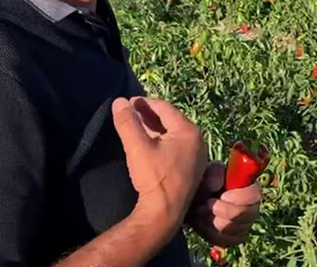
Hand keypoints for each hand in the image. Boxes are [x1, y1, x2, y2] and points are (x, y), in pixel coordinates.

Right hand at [112, 96, 206, 239]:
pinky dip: (160, 141)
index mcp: (189, 132)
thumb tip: (119, 101)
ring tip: (135, 124)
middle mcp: (197, 141)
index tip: (128, 102)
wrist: (164, 214)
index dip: (145, 103)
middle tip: (130, 111)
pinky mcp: (191, 169)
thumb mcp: (137, 147)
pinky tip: (146, 142)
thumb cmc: (153, 178)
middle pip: (170, 120)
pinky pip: (175, 146)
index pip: (165, 108)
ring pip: (172, 134)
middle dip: (149, 115)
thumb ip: (127, 123)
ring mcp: (196, 156)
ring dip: (153, 128)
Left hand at [187, 161, 261, 247]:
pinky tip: (202, 222)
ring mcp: (243, 225)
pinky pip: (226, 240)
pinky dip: (210, 233)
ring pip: (234, 230)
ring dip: (213, 221)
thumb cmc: (204, 183)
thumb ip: (214, 173)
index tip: (223, 195)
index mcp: (249, 188)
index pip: (254, 195)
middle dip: (223, 212)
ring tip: (201, 211)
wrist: (193, 200)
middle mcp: (251, 208)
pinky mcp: (232, 238)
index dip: (239, 198)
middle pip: (245, 217)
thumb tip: (216, 185)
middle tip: (206, 204)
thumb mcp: (207, 171)